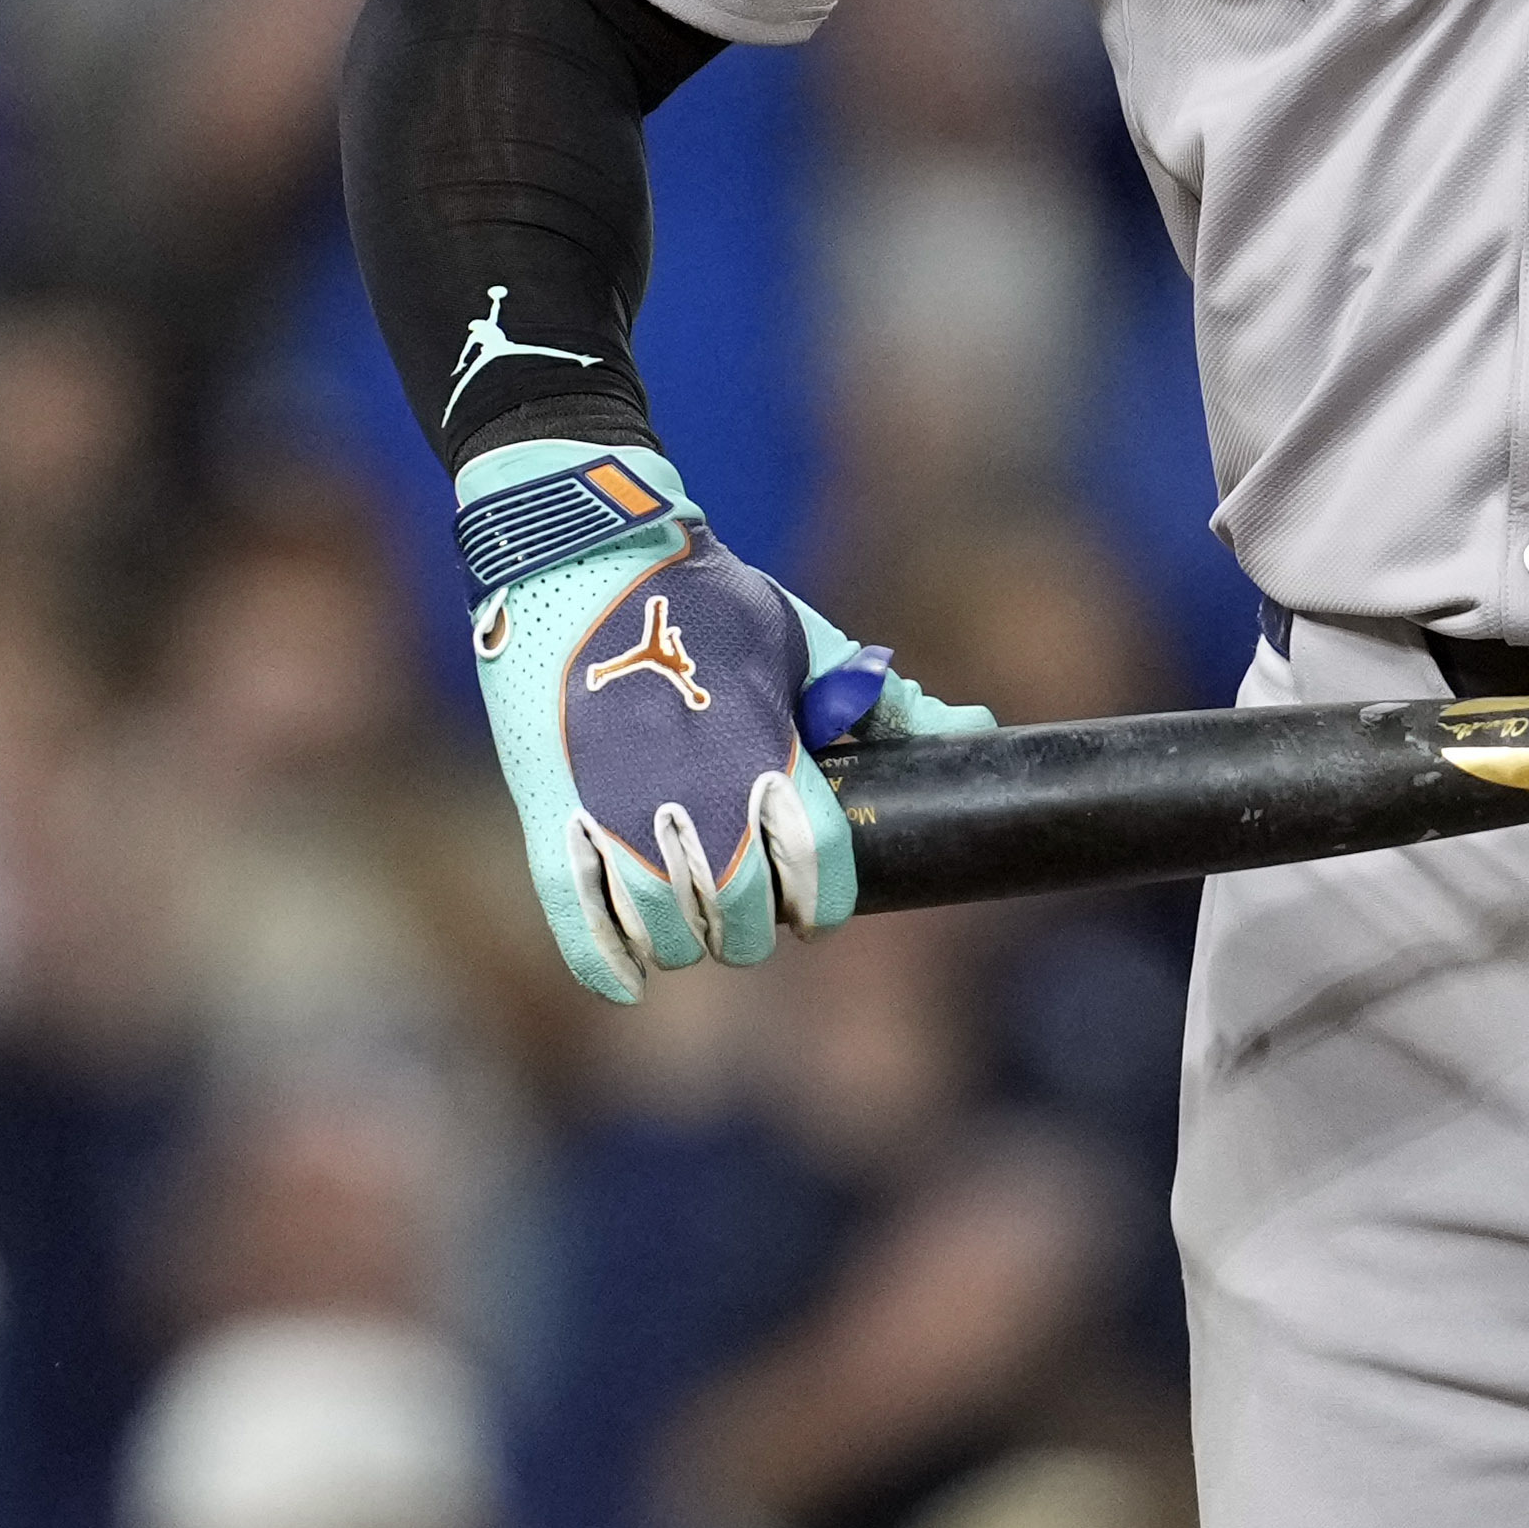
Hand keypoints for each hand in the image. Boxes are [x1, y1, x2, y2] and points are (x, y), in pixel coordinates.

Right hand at [450, 441, 990, 1001]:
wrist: (573, 547)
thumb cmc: (701, 592)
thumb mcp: (798, 635)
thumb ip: (877, 698)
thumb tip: (976, 727)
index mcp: (765, 753)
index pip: (815, 878)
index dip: (818, 903)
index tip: (810, 902)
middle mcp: (695, 796)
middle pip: (742, 921)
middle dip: (752, 927)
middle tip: (748, 910)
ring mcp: (616, 810)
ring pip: (669, 933)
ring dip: (688, 940)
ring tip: (691, 922)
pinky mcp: (552, 814)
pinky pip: (582, 923)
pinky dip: (609, 964)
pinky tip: (632, 981)